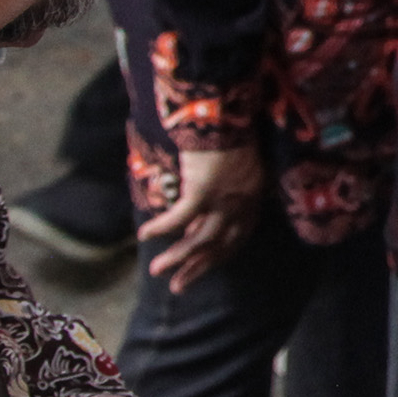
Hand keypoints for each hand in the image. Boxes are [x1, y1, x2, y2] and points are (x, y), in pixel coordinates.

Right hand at [138, 141, 265, 294]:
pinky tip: (145, 235)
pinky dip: (162, 227)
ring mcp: (225, 198)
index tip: (201, 268)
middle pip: (220, 246)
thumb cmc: (230, 131)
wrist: (227, 109)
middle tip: (178, 287)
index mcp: (252, 198)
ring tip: (156, 270)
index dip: (218, 256)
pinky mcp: (203, 190)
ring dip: (177, 257)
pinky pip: (180, 216)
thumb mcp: (237, 165)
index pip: (236, 238)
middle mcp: (243, 203)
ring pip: (200, 239)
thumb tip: (200, 208)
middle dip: (197, 268)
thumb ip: (225, 188)